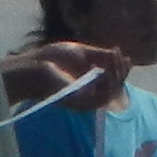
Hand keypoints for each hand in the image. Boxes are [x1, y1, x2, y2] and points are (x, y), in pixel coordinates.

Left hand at [6, 40, 131, 112]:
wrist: (33, 68)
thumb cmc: (52, 59)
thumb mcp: (81, 52)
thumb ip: (99, 55)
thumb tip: (119, 53)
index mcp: (90, 83)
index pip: (112, 79)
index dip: (120, 68)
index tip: (123, 54)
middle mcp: (90, 94)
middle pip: (115, 87)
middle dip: (121, 71)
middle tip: (120, 56)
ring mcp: (86, 101)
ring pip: (111, 93)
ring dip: (117, 76)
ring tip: (116, 60)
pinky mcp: (81, 104)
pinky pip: (102, 98)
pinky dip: (108, 84)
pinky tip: (107, 70)